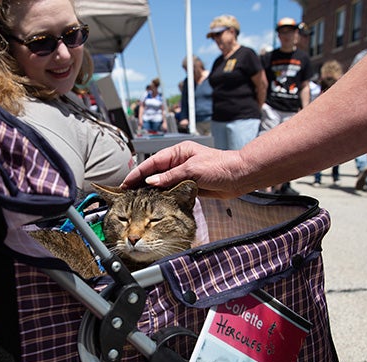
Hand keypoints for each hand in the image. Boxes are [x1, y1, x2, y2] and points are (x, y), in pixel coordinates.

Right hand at [121, 141, 250, 197]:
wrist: (240, 177)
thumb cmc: (221, 167)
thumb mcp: (192, 170)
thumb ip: (170, 177)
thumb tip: (151, 182)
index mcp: (179, 152)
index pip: (152, 162)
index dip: (138, 172)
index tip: (126, 182)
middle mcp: (180, 162)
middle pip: (155, 173)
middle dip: (141, 182)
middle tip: (127, 193)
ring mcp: (185, 175)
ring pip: (163, 183)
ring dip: (152, 191)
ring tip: (138, 199)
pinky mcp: (190, 186)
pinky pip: (172, 191)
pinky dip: (164, 196)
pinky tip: (156, 203)